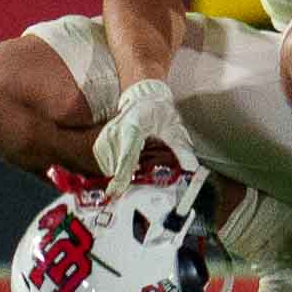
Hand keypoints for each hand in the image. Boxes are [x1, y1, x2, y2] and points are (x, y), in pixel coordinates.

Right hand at [92, 79, 199, 196]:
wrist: (143, 99)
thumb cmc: (156, 111)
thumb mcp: (173, 127)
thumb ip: (181, 147)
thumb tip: (191, 165)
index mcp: (134, 127)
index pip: (126, 156)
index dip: (121, 176)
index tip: (116, 192)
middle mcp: (116, 132)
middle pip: (117, 167)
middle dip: (128, 176)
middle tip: (141, 170)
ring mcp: (106, 137)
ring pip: (110, 168)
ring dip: (121, 171)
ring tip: (135, 157)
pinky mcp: (100, 142)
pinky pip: (105, 165)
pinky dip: (116, 167)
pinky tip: (126, 158)